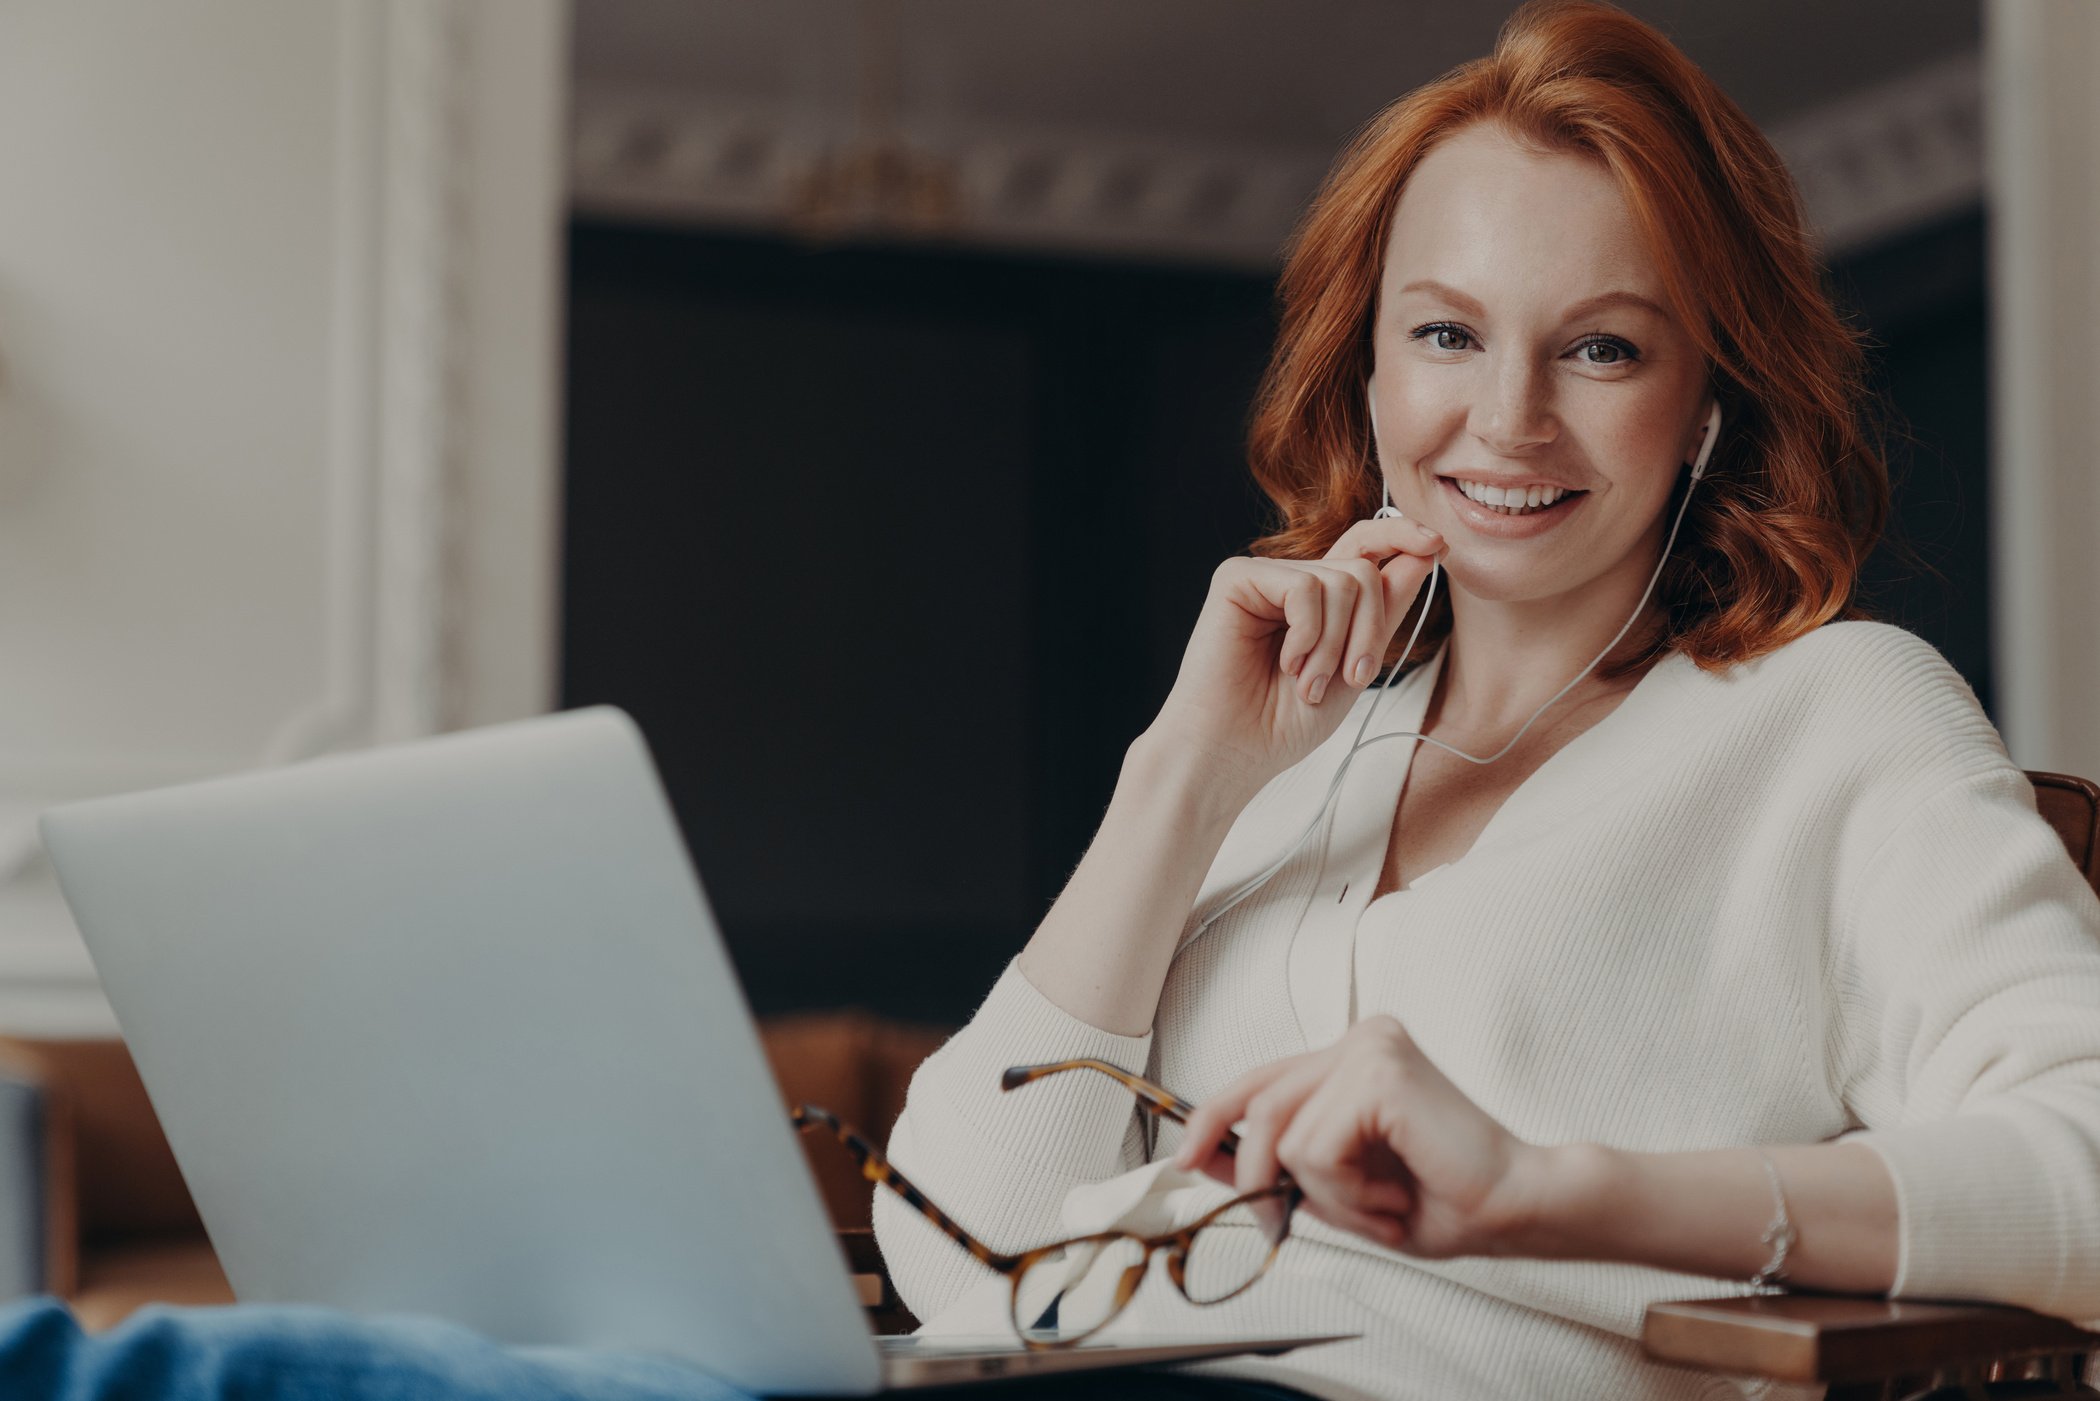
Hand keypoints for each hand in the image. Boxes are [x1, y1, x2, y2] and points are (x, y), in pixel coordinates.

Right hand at [1144, 517, 1446, 794]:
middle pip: (1364, 569)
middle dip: (1371, 629)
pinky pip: (1306, 588)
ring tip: (1308, 683)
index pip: (1365, 548)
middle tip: (1350, 677)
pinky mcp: (1237, 579)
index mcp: (1319, 600)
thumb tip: (1425, 552)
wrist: (1232, 753)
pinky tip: (1286, 663)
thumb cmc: (1283, 723)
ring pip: (1342, 580)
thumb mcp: (1354, 666)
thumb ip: (1385, 610)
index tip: (1437, 545)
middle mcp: (1291, 580)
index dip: (1402, 536)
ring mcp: (1264, 576)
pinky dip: (1308, 634)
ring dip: (1336, 644)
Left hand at [1170, 1016, 1543, 1258]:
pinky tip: (1391, 1193)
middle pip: (1258, 1101)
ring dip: (1321, 1193)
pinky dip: (1344, 1191)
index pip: (1262, 1078)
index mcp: (1355, 1057)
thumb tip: (1206, 1158)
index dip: (1212, 1118)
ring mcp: (1369, 1047)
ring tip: (1375, 1205)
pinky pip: (1313, 1148)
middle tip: (1277, 1219)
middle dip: (1250, 1171)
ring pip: (1283, 1134)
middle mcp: (1361, 1039)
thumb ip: (1281, 1165)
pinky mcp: (1377, 1071)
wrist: (1515, 1208)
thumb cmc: (1443, 1199)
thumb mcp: (1340, 1186)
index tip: (1184, 1157)